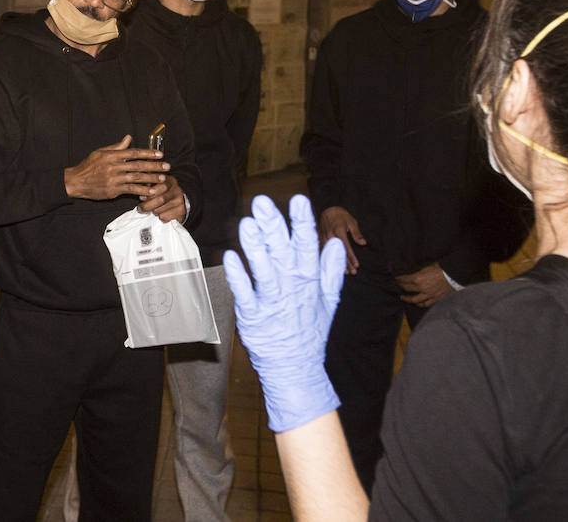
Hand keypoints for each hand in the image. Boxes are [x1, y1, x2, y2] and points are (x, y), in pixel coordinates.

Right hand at [64, 134, 168, 200]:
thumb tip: (129, 138)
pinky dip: (142, 190)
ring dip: (151, 178)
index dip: (148, 153)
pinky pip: (130, 190)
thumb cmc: (88, 166)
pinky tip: (151, 191)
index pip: (133, 153)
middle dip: (154, 166)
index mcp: (111, 156)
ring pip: (136, 178)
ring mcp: (113, 179)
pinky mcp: (113, 190)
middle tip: (166, 166)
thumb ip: (117, 147)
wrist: (76, 182)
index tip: (160, 154)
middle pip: (138, 165)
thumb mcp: (100, 152)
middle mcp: (113, 167)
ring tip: (162, 178)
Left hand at [138, 175, 185, 222]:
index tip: (141, 197)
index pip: (159, 187)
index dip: (148, 194)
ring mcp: (180, 201)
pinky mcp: (182, 211)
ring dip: (154, 212)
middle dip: (147, 206)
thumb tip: (140, 193)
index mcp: (170, 181)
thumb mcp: (157, 184)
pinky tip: (161, 214)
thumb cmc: (165, 192)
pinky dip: (160, 217)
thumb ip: (148, 185)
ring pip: (161, 210)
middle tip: (140, 209)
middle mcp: (177, 190)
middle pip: (160, 199)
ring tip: (153, 210)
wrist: (181, 200)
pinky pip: (165, 217)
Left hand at [224, 195, 346, 432]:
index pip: (307, 247)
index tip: (299, 199)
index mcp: (308, 281)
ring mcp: (271, 303)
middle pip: (282, 253)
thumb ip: (331, 271)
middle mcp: (291, 289)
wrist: (296, 369)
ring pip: (263, 271)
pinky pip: (245, 294)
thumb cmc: (310, 331)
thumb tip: (336, 243)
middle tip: (262, 202)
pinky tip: (231, 257)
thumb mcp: (329, 301)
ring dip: (255, 248)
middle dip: (273, 226)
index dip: (303, 224)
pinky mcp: (253, 317)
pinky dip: (238, 277)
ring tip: (247, 224)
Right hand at [318, 206, 365, 273]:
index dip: (352, 257)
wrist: (328, 210)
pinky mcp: (321, 239)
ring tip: (345, 272)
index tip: (357, 265)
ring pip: (332, 254)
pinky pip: (326, 251)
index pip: (346, 247)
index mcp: (339, 230)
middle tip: (353, 272)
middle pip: (339, 253)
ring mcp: (324, 238)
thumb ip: (357, 233)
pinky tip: (334, 265)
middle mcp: (330, 235)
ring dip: (338, 263)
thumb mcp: (352, 222)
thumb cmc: (341, 216)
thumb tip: (363, 243)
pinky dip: (330, 259)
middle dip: (347, 264)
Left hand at [396, 263, 453, 307]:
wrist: (453, 275)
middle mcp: (421, 288)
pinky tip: (417, 303)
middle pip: (407, 289)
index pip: (404, 280)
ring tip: (403, 297)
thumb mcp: (427, 267)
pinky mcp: (435, 299)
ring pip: (414, 300)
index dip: (399, 279)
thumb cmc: (441, 269)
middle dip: (401, 287)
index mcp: (418, 278)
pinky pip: (425, 304)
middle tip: (398, 286)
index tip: (396, 279)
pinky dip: (420, 304)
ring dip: (407, 298)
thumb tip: (414, 273)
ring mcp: (428, 295)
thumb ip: (419, 272)